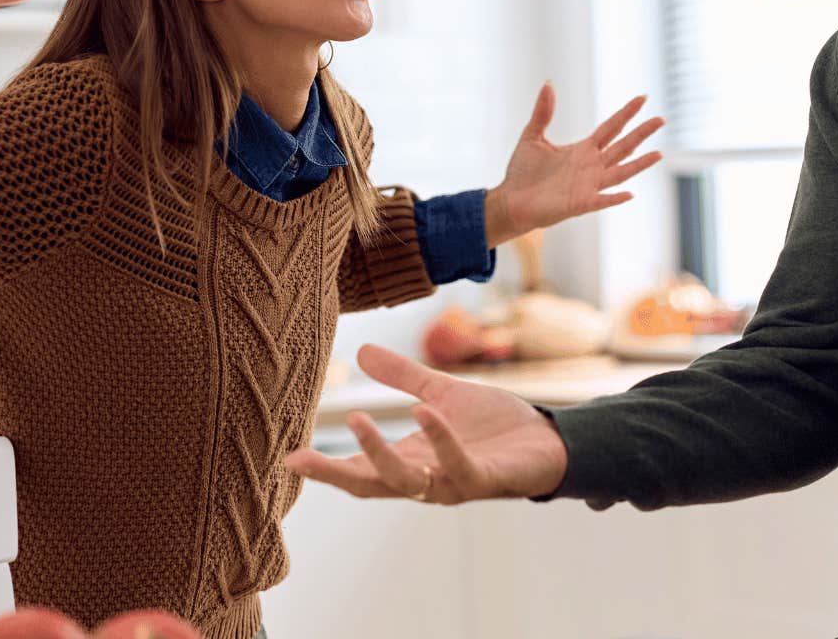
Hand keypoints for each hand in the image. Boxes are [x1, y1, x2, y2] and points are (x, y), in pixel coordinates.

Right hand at [283, 344, 568, 502]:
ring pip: (407, 481)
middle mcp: (426, 478)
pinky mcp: (485, 478)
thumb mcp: (440, 394)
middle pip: (370, 485)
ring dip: (380, 454)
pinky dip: (440, 440)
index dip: (324, 466)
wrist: (550, 441)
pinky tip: (424, 412)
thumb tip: (359, 350)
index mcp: (411, 459)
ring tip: (357, 417)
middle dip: (335, 474)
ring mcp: (454, 482)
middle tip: (299, 459)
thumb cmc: (494, 426)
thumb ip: (402, 377)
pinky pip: (457, 465)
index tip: (287, 457)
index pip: (359, 468)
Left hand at [484, 84, 664, 245]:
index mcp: (583, 150)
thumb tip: (549, 83)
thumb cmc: (522, 172)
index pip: (611, 128)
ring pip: (620, 172)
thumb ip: (543, 112)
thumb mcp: (532, 136)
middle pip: (623, 146)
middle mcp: (591, 166)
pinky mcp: (579, 203)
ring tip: (659, 154)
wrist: (511, 200)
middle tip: (662, 119)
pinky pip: (601, 200)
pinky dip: (614, 198)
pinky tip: (629, 193)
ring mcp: (588, 185)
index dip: (626, 113)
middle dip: (642, 133)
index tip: (643, 98)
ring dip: (639, 164)